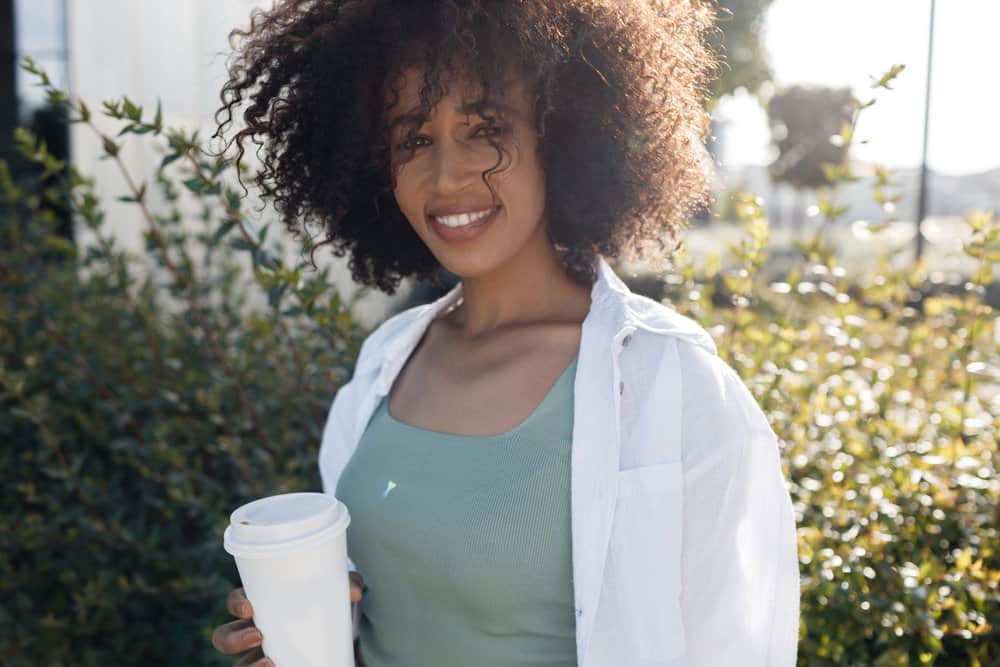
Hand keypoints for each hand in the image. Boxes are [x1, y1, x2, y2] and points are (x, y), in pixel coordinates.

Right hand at [210, 576, 365, 666]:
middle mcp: (255, 630)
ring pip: (239, 664)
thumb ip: (347, 583)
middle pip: (225, 637)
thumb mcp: (337, 591)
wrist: (340, 633)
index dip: (236, 604)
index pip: (236, 602)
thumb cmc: (328, 603)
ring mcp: (262, 654)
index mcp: (263, 604)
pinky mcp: (274, 666)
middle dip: (234, 638)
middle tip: (257, 637)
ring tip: (269, 663)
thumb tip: (354, 592)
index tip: (249, 608)